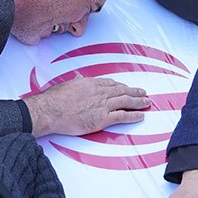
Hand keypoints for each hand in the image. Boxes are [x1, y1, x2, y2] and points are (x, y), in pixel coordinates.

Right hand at [23, 76, 149, 136]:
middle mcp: (100, 92)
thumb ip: (76, 82)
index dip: (121, 86)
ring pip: (126, 102)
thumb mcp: (66, 85)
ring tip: (147, 102)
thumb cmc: (55, 99)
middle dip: (135, 92)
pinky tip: (141, 115)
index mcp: (91, 83)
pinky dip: (133, 115)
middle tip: (144, 93)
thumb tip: (78, 78)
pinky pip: (122, 116)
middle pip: (122, 91)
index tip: (127, 88)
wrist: (51, 111)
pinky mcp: (102, 119)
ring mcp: (103, 105)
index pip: (111, 84)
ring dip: (139, 102)